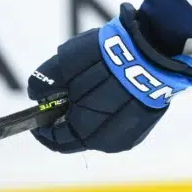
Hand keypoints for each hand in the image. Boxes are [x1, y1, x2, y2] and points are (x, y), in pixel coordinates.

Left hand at [27, 4, 191, 154]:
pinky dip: (109, 113)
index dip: (44, 127)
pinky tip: (111, 93)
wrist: (155, 50)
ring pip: (99, 131)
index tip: (41, 115)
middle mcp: (106, 141)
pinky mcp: (144, 124)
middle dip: (67, 120)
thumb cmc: (108, 57)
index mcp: (84, 131)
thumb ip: (45, 81)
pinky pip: (118, 124)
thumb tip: (36, 95)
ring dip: (89, 117)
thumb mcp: (65, 62)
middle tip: (65, 100)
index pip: (56, 139)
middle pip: (77, 137)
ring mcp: (128, 134)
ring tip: (89, 92)